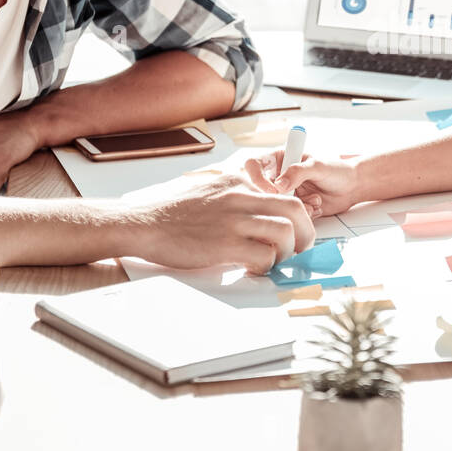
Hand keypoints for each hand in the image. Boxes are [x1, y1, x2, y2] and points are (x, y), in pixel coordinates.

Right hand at [130, 170, 314, 273]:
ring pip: (285, 233)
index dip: (299, 218)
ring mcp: (234, 220)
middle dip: (306, 234)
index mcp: (240, 183)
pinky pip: (263, 255)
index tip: (298, 233)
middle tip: (300, 250)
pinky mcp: (224, 243)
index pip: (285, 194)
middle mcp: (241, 197)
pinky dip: (266, 266)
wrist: (146, 223)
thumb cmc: (175, 212)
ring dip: (286, 252)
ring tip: (273, 261)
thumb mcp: (213, 191)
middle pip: (294, 210)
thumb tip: (261, 217)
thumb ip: (238, 198)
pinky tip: (253, 268)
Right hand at [246, 151, 359, 217]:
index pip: (254, 165)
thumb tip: (279, 184)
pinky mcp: (293, 207)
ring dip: (296, 206)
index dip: (257, 178)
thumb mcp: (318, 166)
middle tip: (297, 199)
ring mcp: (285, 193)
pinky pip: (289, 216)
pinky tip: (316, 205)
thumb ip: (298, 172)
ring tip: (315, 199)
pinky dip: (303, 214)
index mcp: (280, 159)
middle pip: (261, 190)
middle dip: (279, 199)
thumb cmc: (338, 170)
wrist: (352, 187)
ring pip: (276, 206)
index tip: (272, 189)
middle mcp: (279, 177)